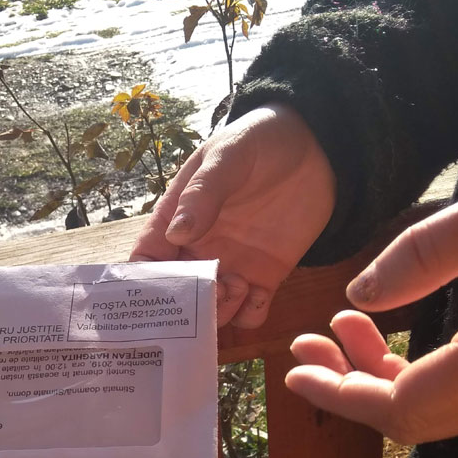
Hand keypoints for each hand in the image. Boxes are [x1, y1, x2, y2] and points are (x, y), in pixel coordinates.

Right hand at [130, 102, 334, 327]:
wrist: (315, 147)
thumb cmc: (259, 141)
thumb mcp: (227, 157)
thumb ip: (202, 193)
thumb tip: (176, 235)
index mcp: (176, 220)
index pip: (145, 260)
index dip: (142, 285)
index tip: (152, 299)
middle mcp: (198, 250)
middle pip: (176, 297)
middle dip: (185, 308)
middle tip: (207, 296)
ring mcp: (231, 266)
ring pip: (212, 311)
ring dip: (219, 311)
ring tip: (239, 284)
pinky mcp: (265, 277)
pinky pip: (250, 314)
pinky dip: (250, 316)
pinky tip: (259, 293)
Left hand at [286, 135, 457, 443]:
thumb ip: (426, 255)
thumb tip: (359, 296)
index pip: (404, 409)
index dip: (342, 398)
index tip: (294, 372)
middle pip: (418, 419)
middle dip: (351, 388)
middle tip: (306, 346)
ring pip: (446, 408)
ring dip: (385, 378)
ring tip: (344, 328)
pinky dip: (424, 372)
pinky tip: (404, 332)